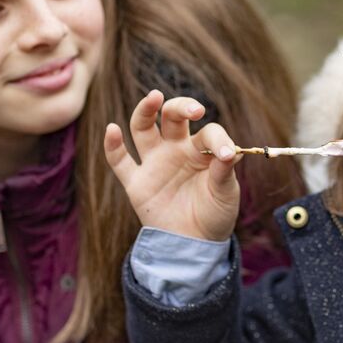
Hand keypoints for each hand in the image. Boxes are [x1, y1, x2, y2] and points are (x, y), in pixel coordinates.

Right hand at [104, 90, 240, 241]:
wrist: (196, 245)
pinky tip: (112, 129)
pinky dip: (112, 145)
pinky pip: (119, 160)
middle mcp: (175, 150)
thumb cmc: (215, 214)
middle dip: (180, 107)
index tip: (226, 153)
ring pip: (143, 128)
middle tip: (194, 110)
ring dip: (145, 110)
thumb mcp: (226, 193)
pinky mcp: (136, 183)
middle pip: (171, 117)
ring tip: (155, 97)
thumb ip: (224, 171)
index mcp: (201, 150)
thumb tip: (230, 151)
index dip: (218, 138)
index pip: (208, 132)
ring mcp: (154, 163)